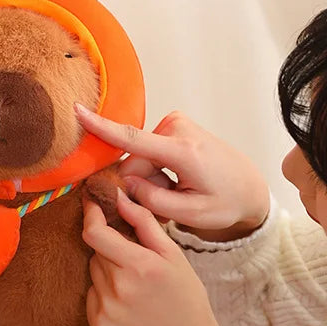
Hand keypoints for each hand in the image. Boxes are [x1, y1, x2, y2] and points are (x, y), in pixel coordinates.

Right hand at [75, 104, 268, 241]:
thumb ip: (153, 200)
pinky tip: (177, 182)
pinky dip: (157, 172)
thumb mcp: (192, 214)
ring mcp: (175, 124)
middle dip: (143, 186)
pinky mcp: (173, 125)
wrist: (249, 187)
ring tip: (178, 193)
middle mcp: (178, 130)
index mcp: (184, 151)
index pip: (133, 139)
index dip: (101, 128)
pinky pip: (148, 153)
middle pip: (134, 163)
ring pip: (139, 160)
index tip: (77, 111)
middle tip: (171, 204)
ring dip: (152, 181)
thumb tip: (126, 183)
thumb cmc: (226, 203)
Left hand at [82, 189, 230, 325]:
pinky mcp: (98, 325)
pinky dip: (104, 293)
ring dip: (107, 271)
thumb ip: (143, 222)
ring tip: (135, 285)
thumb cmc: (185, 296)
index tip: (93, 204)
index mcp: (139, 266)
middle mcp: (119, 288)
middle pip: (96, 252)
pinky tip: (128, 303)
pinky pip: (92, 295)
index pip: (95, 233)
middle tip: (135, 260)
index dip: (90, 215)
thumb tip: (119, 197)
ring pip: (94, 272)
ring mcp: (106, 309)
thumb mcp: (173, 255)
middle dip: (110, 248)